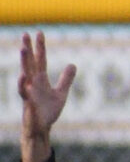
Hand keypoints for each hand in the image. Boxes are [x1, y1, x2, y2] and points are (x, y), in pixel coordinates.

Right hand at [18, 31, 76, 161]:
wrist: (42, 128)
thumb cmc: (48, 110)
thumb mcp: (61, 93)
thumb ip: (66, 79)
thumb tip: (73, 64)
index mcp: (40, 80)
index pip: (40, 60)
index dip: (40, 47)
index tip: (39, 32)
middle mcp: (32, 84)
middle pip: (30, 64)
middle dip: (28, 50)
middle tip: (25, 34)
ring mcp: (29, 94)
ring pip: (25, 76)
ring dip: (24, 63)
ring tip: (24, 50)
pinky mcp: (29, 106)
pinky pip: (25, 96)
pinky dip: (24, 88)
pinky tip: (24, 79)